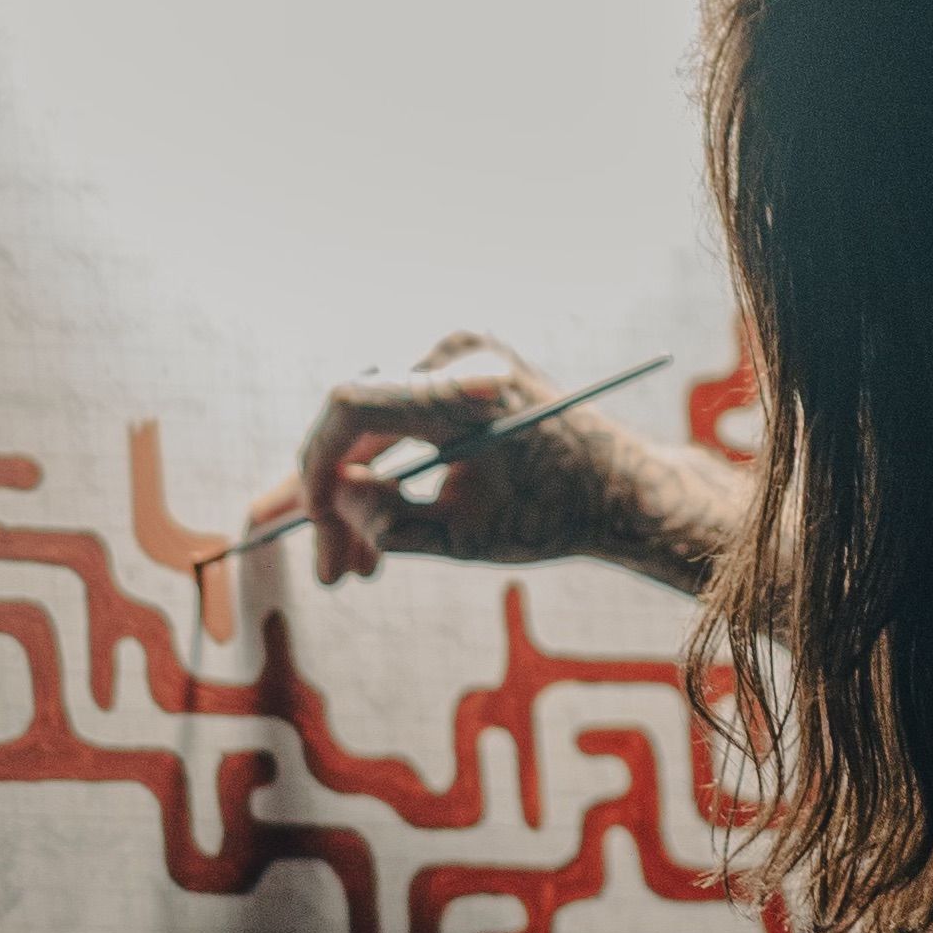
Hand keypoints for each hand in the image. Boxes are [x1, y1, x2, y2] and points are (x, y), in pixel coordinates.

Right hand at [244, 340, 751, 602]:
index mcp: (463, 391)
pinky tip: (374, 532)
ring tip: (355, 571)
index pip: (349, 409)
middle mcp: (456, 359)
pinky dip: (389, 474)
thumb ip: (389, 521)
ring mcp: (459, 362)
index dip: (315, 470)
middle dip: (335, 504)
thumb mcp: (462, 536)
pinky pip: (401, 424)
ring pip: (376, 434)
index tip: (308, 528)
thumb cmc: (554, 515)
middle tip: (329, 572)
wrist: (624, 489)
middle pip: (358, 428)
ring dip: (359, 498)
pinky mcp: (461, 377)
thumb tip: (330, 500)